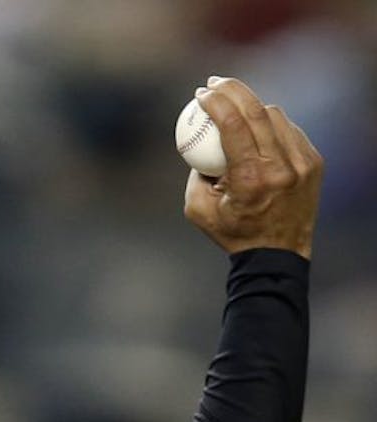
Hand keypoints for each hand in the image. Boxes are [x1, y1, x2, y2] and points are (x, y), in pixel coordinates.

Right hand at [184, 76, 323, 258]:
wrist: (277, 251)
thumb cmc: (231, 231)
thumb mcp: (197, 208)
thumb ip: (194, 173)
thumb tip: (197, 139)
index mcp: (250, 179)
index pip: (234, 126)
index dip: (216, 103)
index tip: (201, 93)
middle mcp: (281, 167)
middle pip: (258, 112)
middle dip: (233, 90)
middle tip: (215, 83)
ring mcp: (302, 163)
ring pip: (276, 116)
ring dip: (252, 106)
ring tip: (234, 107)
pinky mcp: (313, 162)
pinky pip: (289, 130)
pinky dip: (270, 124)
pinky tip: (256, 127)